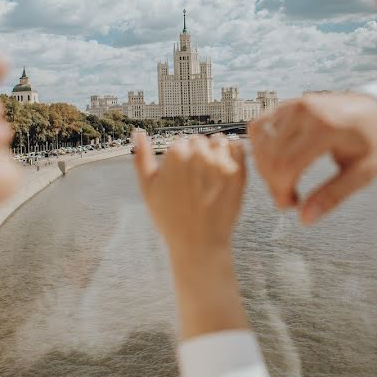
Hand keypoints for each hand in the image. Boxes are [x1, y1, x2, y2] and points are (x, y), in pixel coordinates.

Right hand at [133, 132, 245, 260]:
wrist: (199, 245)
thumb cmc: (170, 218)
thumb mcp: (149, 189)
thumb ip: (142, 158)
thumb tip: (138, 132)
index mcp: (175, 154)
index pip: (181, 143)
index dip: (180, 161)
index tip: (181, 179)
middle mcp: (198, 154)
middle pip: (200, 141)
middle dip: (197, 155)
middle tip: (195, 181)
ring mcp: (220, 163)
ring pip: (219, 142)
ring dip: (216, 152)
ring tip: (210, 177)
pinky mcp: (238, 173)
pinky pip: (238, 149)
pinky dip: (233, 154)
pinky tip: (224, 172)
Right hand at [249, 93, 376, 224]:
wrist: (375, 111)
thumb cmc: (372, 140)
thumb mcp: (361, 173)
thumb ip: (333, 196)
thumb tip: (306, 218)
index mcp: (325, 127)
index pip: (287, 164)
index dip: (281, 191)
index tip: (289, 204)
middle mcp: (304, 111)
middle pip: (270, 155)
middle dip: (273, 183)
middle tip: (287, 197)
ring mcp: (293, 105)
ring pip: (260, 141)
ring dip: (264, 166)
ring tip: (284, 180)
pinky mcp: (285, 104)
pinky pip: (259, 126)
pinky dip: (261, 147)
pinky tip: (276, 160)